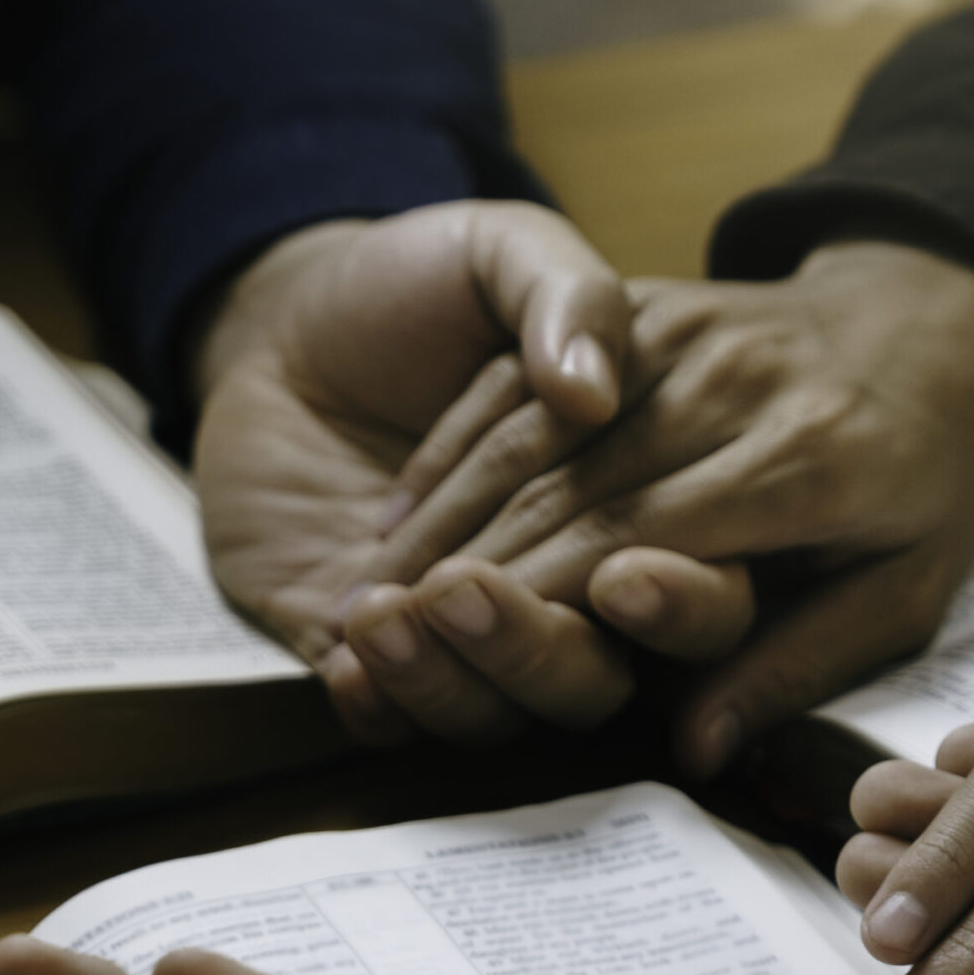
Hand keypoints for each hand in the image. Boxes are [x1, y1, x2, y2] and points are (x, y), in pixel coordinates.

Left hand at [190, 201, 632, 744]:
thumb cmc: (412, 287)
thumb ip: (567, 294)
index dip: (676, 604)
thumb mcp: (502, 253)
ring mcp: (461, 633)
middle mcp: (556, 586)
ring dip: (450, 675)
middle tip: (469, 590)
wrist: (280, 319)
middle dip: (538, 649)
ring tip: (391, 607)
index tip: (627, 577)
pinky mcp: (367, 655)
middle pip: (593, 677)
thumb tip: (593, 389)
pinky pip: (388, 721)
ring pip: (494, 713)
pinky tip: (351, 653)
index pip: (693, 591)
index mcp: (625, 501)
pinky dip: (378, 701)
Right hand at [325, 239, 973, 768]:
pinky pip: (521, 374)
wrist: (936, 314)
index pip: (639, 542)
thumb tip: (701, 748)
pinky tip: (400, 514)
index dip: (540, 608)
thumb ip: (798, 664)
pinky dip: (452, 446)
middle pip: (569, 492)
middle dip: (468, 573)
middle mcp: (734, 384)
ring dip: (441, 519)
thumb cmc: (926, 477)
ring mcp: (678, 330)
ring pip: (528, 433)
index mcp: (807, 461)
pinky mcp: (636, 301)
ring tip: (371, 597)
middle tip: (380, 642)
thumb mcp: (907, 590)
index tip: (464, 668)